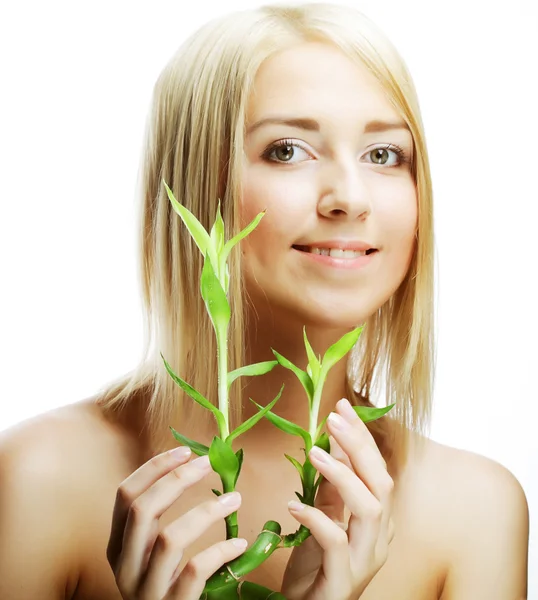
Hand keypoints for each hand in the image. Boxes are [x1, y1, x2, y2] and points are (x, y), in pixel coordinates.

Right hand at [106, 447, 247, 598]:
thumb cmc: (165, 585)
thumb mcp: (151, 553)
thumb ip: (159, 521)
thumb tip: (190, 467)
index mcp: (118, 546)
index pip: (125, 496)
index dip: (155, 468)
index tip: (185, 451)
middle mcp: (124, 566)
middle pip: (142, 510)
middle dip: (177, 480)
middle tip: (208, 464)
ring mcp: (145, 589)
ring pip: (170, 539)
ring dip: (206, 511)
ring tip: (235, 499)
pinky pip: (195, 571)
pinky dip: (220, 552)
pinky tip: (239, 544)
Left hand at [282, 398, 394, 599]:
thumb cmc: (316, 567)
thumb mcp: (323, 519)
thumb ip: (331, 487)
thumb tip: (334, 444)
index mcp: (377, 521)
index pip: (377, 469)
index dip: (362, 437)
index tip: (344, 407)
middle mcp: (379, 539)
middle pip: (382, 484)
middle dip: (360, 447)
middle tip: (334, 418)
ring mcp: (364, 560)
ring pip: (369, 510)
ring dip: (343, 476)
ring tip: (316, 452)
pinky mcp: (343, 580)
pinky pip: (336, 543)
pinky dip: (316, 519)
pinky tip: (294, 506)